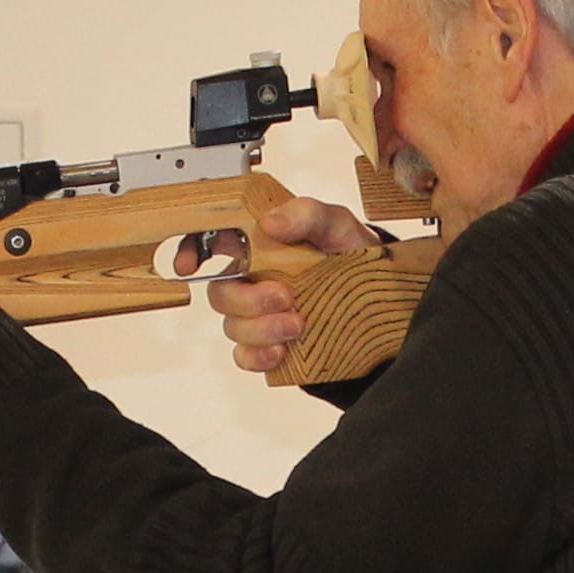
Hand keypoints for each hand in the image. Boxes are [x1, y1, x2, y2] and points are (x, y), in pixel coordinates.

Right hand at [198, 194, 372, 384]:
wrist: (383, 301)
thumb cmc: (353, 256)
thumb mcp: (337, 225)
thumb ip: (306, 215)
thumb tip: (270, 223)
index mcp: (260, 245)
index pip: (211, 243)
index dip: (191, 252)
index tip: (190, 264)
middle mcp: (253, 280)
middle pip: (220, 293)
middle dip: (248, 299)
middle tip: (285, 297)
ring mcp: (259, 316)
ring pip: (233, 327)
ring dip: (261, 328)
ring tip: (299, 324)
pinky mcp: (271, 345)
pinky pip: (246, 357)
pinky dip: (259, 356)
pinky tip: (282, 351)